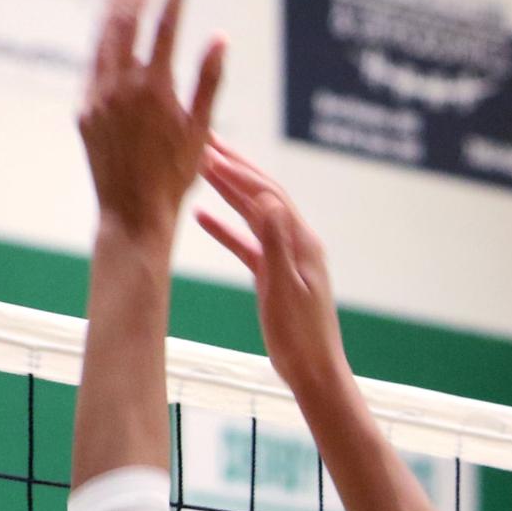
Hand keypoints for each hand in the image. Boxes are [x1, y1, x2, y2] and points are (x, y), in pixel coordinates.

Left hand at [77, 0, 224, 243]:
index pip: (167, 25)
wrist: (134, 212)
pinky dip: (100, 38)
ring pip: (104, 36)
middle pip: (130, 19)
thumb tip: (220, 39)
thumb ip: (209, 81)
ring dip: (113, 3)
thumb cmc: (177, 179)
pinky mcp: (85, 107)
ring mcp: (99, 94)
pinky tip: (105, 27)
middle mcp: (122, 85)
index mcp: (156, 89)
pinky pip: (92, 63)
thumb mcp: (202, 132)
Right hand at [197, 140, 350, 401]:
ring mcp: (286, 258)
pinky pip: (247, 243)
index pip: (268, 194)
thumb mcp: (285, 286)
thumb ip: (275, 243)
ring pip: (253, 215)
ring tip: (198, 166)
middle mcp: (297, 244)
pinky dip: (225, 228)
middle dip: (233, 167)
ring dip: (226, 190)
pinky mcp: (274, 275)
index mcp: (302, 243)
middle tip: (202, 140)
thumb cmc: (300, 335)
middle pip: (262, 195)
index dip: (238, 170)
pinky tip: (200, 215)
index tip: (207, 148)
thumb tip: (267, 199)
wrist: (313, 370)